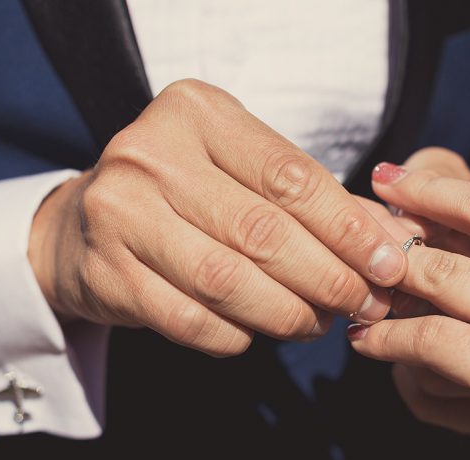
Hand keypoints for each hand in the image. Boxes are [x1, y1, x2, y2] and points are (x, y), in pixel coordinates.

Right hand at [28, 78, 411, 356]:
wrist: (79, 228)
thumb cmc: (182, 196)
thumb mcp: (240, 173)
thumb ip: (310, 200)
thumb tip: (390, 243)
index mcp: (194, 113)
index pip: (290, 176)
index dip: (348, 228)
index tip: (389, 265)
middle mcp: (149, 154)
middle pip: (263, 232)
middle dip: (327, 278)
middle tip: (363, 304)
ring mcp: (119, 214)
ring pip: (227, 281)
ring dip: (287, 314)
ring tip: (317, 324)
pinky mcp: (104, 273)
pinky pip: (191, 320)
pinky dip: (236, 336)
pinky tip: (256, 334)